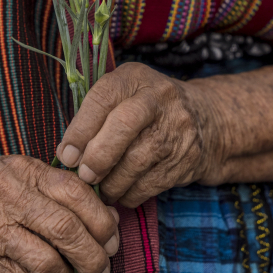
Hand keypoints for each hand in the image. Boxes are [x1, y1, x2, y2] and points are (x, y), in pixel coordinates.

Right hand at [0, 156, 119, 272]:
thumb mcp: (20, 174)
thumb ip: (62, 191)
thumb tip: (109, 219)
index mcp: (23, 171)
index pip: (74, 193)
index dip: (101, 220)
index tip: (111, 238)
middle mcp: (8, 198)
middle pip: (65, 231)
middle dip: (93, 257)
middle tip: (102, 271)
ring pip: (47, 264)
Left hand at [56, 62, 221, 206]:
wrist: (206, 120)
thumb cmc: (146, 110)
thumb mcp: (123, 97)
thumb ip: (93, 117)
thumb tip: (66, 155)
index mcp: (135, 78)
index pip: (103, 98)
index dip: (80, 129)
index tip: (66, 155)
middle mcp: (158, 98)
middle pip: (123, 126)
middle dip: (97, 156)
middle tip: (83, 175)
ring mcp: (177, 128)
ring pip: (136, 161)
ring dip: (111, 183)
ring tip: (100, 188)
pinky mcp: (187, 158)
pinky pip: (150, 184)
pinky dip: (130, 194)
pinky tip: (122, 191)